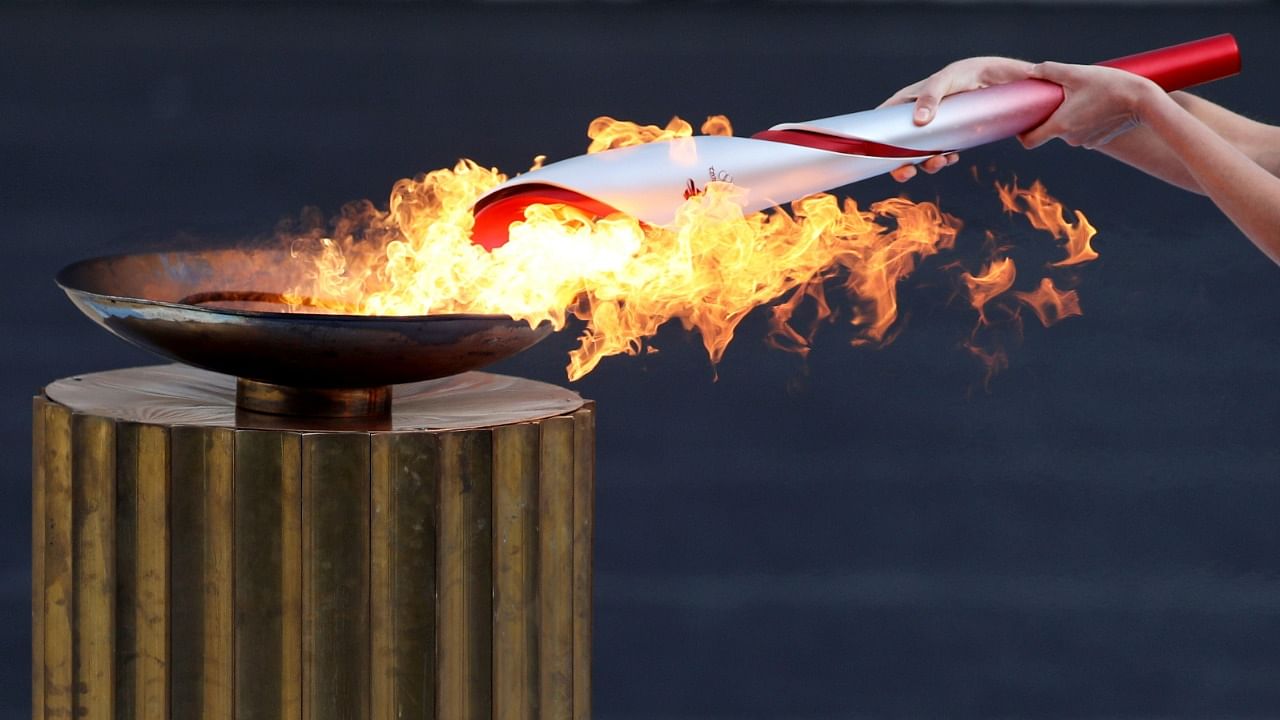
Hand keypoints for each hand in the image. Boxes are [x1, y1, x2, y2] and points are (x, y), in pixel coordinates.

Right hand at [880, 57, 1034, 181]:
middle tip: (909, 171)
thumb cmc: (960, 74)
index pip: (880, 123)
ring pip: (919, 155)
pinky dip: (944, 159)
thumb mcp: (943, 82)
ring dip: (927, 164)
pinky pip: (939, 154)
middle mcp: (913, 119)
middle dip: (901, 165)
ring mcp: (930, 130)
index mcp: (903, 103)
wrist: (990, 78)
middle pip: (896, 148)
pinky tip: (952, 157)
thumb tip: (919, 120)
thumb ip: (929, 96)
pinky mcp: (947, 136)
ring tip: (942, 161)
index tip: (876, 158)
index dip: (874, 141)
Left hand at [1018, 62, 1158, 148]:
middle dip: (1051, 115)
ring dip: (1069, 117)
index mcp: (1061, 126)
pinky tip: (1095, 105)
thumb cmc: (1110, 85)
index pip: (1029, 141)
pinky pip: (1083, 131)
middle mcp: (1071, 139)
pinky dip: (1084, 121)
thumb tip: (1031, 70)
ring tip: (1082, 98)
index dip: (1022, 133)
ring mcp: (1086, 142)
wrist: (1144, 100)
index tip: (1023, 120)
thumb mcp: (1077, 72)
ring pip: (1068, 130)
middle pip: (1050, 130)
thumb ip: (1050, 71)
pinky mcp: (1099, 140)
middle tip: (1060, 96)